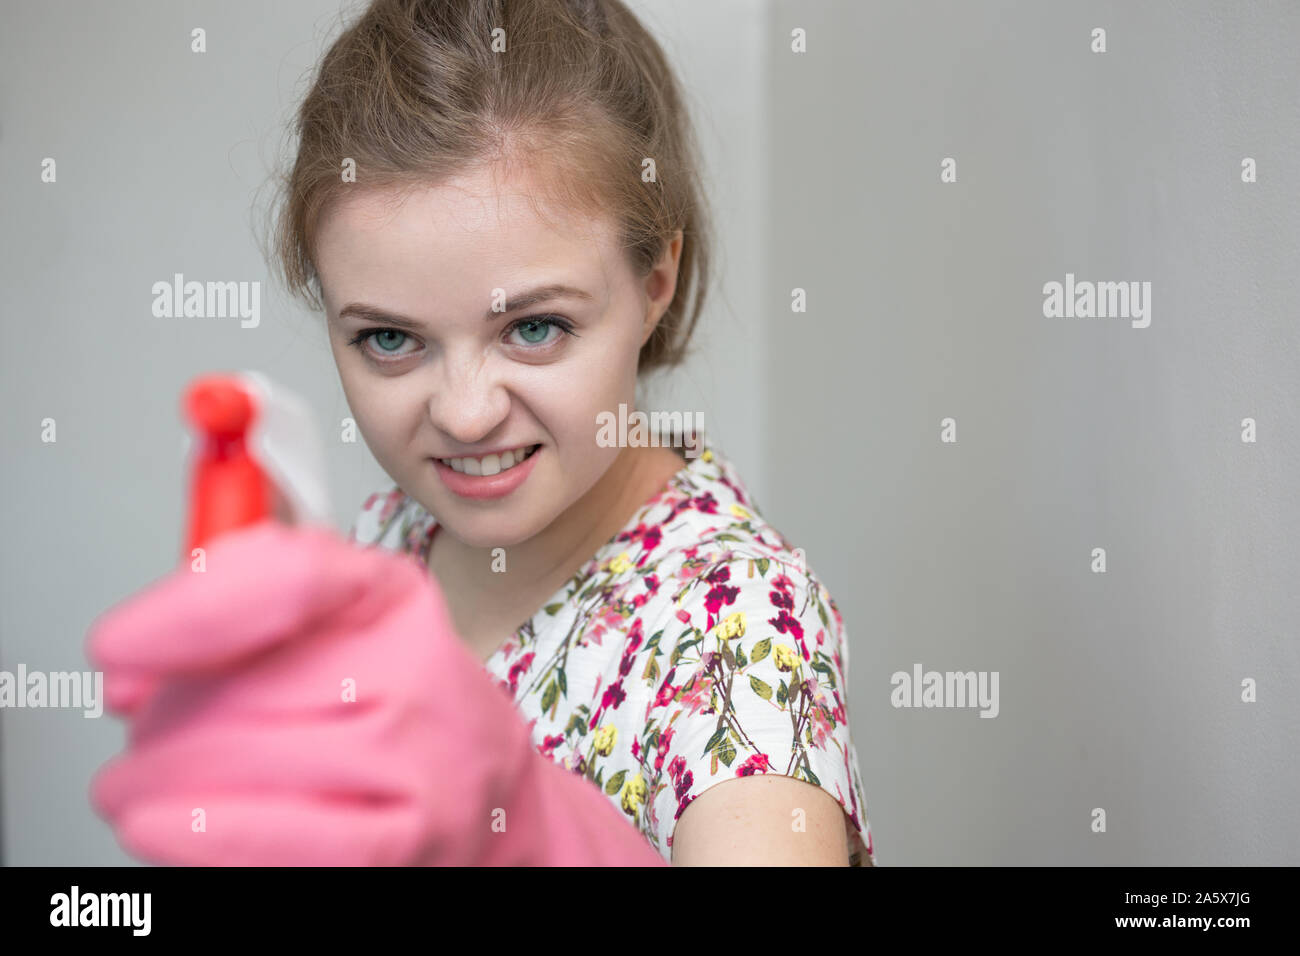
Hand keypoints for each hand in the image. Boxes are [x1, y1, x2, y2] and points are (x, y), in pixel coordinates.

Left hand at [87, 522, 532, 865]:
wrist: (489, 794)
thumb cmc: (394, 707)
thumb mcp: (337, 629)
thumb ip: (233, 621)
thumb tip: (129, 669)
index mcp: (387, 595)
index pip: (290, 576)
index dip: (188, 611)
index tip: (116, 647)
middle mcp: (414, 664)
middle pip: (244, 684)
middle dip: (161, 721)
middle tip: (144, 739)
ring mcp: (416, 754)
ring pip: (246, 760)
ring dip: (159, 782)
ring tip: (138, 790)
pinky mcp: (408, 838)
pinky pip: (288, 836)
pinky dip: (206, 834)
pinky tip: (159, 826)